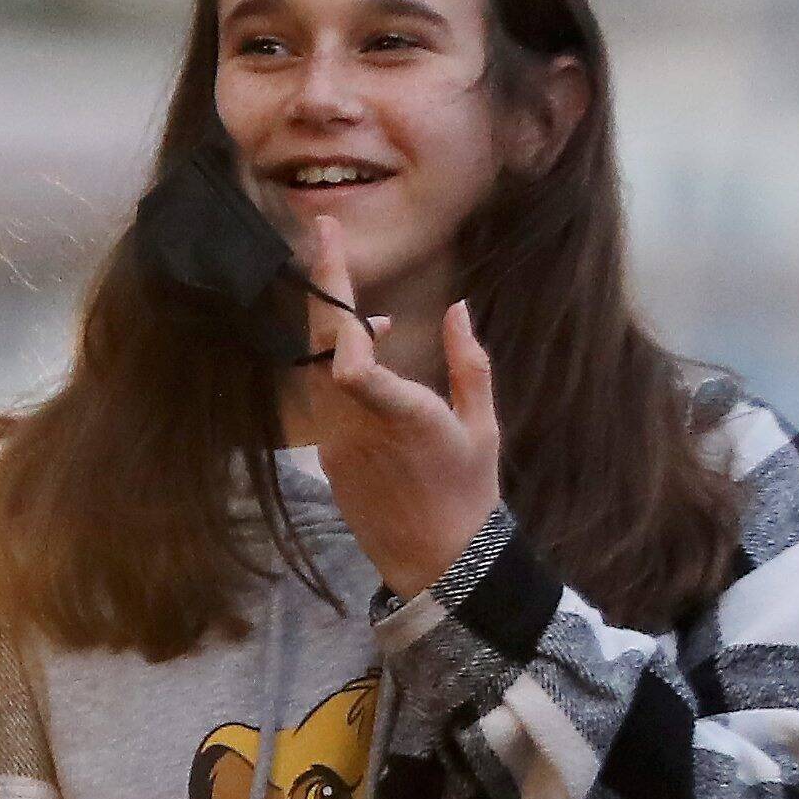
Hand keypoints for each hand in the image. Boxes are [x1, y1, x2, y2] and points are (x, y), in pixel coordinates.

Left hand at [279, 212, 502, 597]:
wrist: (438, 561)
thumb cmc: (470, 491)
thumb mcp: (483, 426)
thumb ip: (469, 363)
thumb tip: (458, 309)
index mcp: (403, 419)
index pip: (352, 366)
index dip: (338, 316)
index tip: (334, 257)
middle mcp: (358, 429)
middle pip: (322, 349)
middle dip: (325, 287)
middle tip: (326, 236)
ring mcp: (335, 444)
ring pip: (315, 370)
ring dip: (335, 330)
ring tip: (375, 320)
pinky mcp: (326, 456)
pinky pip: (320, 397)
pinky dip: (337, 368)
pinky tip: (369, 365)